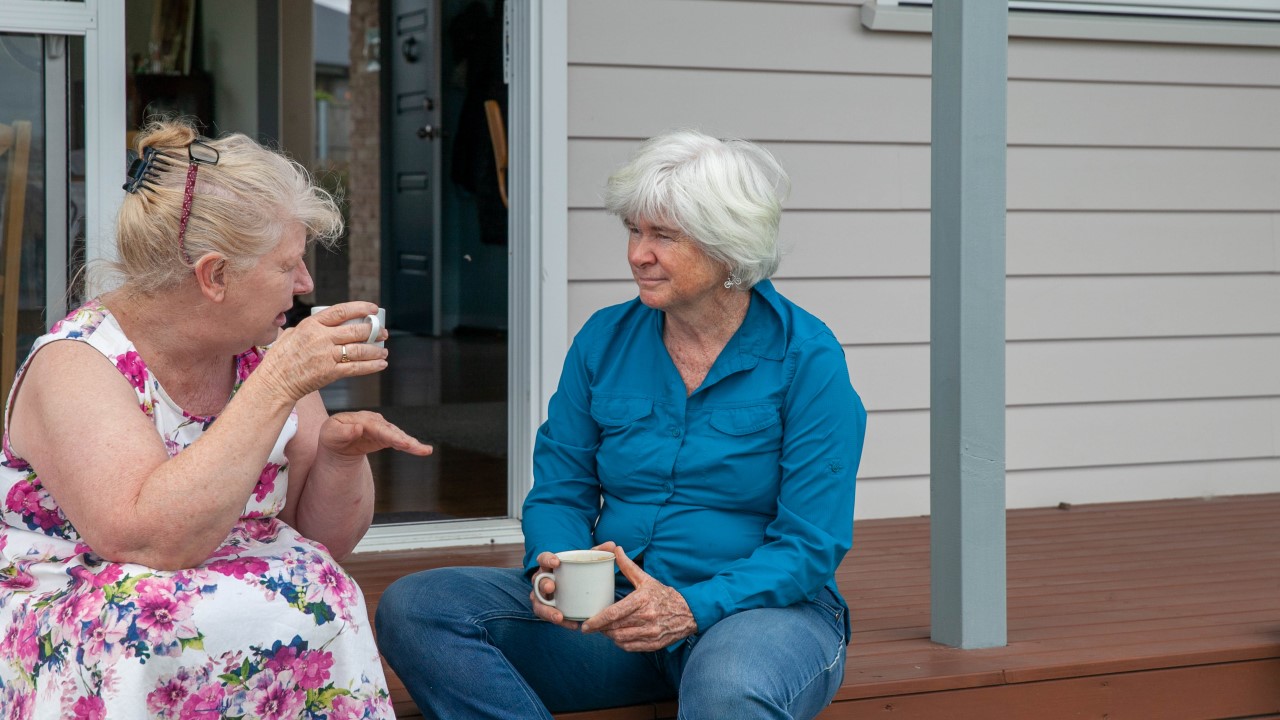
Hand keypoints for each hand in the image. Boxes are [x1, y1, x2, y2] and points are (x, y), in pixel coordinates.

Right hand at [253, 302, 389, 401]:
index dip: (361, 308)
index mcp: (312, 324)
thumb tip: (326, 323)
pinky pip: (356, 368)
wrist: (275, 382)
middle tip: (382, 332)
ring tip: (383, 350)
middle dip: (373, 331)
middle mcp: (321, 338)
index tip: (373, 309)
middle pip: (355, 330)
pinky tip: (381, 364)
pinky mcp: (330, 373)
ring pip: (359, 350)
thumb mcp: (292, 334)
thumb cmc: (281, 358)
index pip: (342, 311)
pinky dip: (372, 366)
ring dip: (376, 350)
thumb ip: (310, 327)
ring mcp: (326, 356)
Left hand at [318, 411, 432, 460]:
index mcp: (360, 418)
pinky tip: (422, 450)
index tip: (399, 442)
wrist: (337, 443)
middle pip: (391, 431)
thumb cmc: (332, 437)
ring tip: (424, 450)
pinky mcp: (386, 438)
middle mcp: (374, 421)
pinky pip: (399, 442)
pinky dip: (410, 446)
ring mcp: (382, 429)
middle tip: (414, 446)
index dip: (388, 434)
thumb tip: (358, 428)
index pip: (375, 426)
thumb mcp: (330, 434)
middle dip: (404, 439)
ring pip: (398, 436)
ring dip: (411, 443)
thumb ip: (342, 431)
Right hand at [529, 541, 617, 629]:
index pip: (543, 558)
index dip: (547, 559)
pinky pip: (552, 617)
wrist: (573, 585)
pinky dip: (562, 622)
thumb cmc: (577, 571)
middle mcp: (543, 581)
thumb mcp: (585, 561)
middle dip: (543, 585)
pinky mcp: (549, 610)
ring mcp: (544, 597)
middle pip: (539, 582)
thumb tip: (612, 545)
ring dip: (547, 611)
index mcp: (549, 565)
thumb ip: (597, 552)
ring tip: (559, 616)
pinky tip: (573, 625)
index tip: (556, 562)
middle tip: (552, 588)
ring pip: (540, 604)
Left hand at [580, 546, 696, 651]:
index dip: (597, 620)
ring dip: (609, 636)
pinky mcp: (654, 644)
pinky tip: (618, 636)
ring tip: (605, 629)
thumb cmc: (664, 595)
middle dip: (600, 628)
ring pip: (620, 639)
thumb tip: (616, 550)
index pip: (614, 613)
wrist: (688, 612)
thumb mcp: (646, 579)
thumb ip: (628, 567)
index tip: (586, 624)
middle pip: (615, 628)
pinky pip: (630, 647)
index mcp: (642, 600)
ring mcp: (651, 633)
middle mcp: (647, 618)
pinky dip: (621, 643)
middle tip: (592, 626)